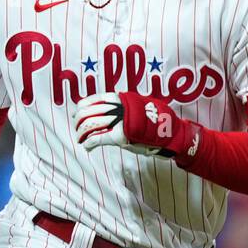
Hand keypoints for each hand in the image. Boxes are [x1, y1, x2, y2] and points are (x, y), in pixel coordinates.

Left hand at [74, 91, 196, 158]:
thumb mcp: (138, 106)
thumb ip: (123, 106)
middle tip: (77, 129)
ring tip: (81, 140)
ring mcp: (119, 122)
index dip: (82, 106)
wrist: (170, 133)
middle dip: (78, 122)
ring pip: (89, 125)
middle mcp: (118, 109)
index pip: (94, 99)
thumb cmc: (154, 122)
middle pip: (88, 113)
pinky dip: (88, 143)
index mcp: (121, 99)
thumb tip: (107, 108)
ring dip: (81, 134)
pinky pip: (97, 139)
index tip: (77, 113)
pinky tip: (87, 147)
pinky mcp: (120, 136)